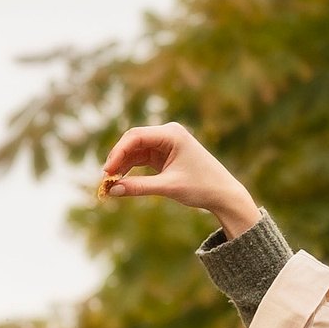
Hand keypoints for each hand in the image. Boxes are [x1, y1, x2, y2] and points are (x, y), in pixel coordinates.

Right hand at [97, 123, 259, 239]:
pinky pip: (141, 158)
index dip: (117, 153)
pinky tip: (120, 180)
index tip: (107, 171)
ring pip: (135, 150)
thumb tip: (112, 190)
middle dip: (117, 159)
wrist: (223, 193)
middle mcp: (167, 134)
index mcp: (171, 134)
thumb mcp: (168, 187)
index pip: (136, 137)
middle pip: (132, 141)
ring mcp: (165, 143)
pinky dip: (130, 169)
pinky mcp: (164, 155)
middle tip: (105, 179)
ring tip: (110, 183)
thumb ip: (139, 187)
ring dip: (122, 165)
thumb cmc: (201, 187)